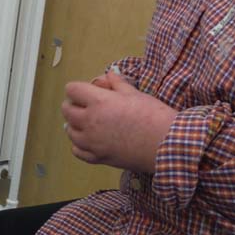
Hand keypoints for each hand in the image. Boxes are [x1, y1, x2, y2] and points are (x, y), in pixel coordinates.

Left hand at [62, 72, 177, 172]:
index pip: (72, 90)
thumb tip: (109, 75)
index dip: (78, 88)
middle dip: (74, 104)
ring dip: (75, 124)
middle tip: (87, 105)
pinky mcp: (98, 158)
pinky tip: (90, 140)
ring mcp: (92, 142)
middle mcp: (90, 122)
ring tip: (89, 122)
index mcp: (98, 102)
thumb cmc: (154, 115)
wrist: (168, 146)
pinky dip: (79, 144)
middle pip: (66, 110)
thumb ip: (117, 84)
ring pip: (69, 131)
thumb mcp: (135, 94)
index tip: (87, 91)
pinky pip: (77, 151)